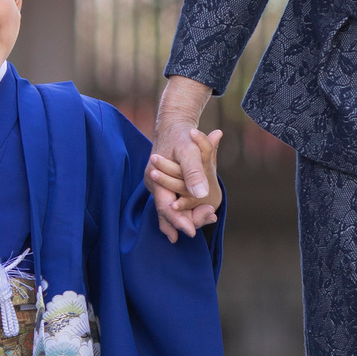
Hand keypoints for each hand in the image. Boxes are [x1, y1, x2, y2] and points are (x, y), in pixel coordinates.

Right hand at [146, 77, 224, 242]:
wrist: (174, 123)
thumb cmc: (182, 136)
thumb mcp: (189, 150)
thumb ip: (194, 171)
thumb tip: (202, 194)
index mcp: (155, 179)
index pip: (165, 208)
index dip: (178, 221)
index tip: (192, 232)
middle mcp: (154, 185)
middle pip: (167, 212)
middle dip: (183, 222)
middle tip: (201, 228)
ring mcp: (159, 185)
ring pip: (169, 209)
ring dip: (183, 218)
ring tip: (199, 227)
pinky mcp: (166, 184)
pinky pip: (172, 202)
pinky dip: (182, 211)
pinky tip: (193, 221)